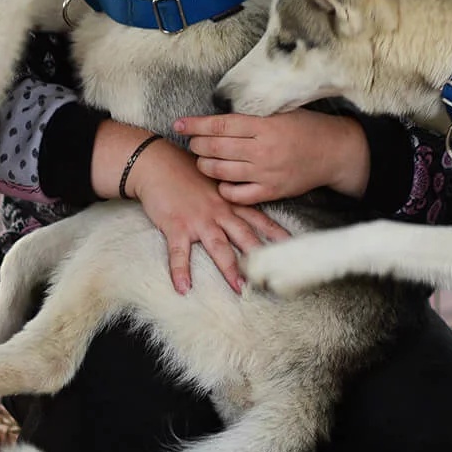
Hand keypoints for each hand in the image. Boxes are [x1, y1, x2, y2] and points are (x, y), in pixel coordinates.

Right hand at [127, 139, 290, 293]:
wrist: (157, 162)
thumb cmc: (186, 173)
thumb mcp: (215, 183)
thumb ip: (231, 198)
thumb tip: (245, 212)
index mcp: (230, 203)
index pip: (259, 220)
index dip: (277, 235)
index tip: (294, 248)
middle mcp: (219, 212)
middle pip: (244, 236)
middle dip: (260, 257)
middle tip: (274, 275)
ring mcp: (198, 219)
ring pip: (218, 246)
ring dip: (229, 268)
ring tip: (239, 288)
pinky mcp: (176, 225)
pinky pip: (178, 252)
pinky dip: (180, 271)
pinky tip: (183, 288)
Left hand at [173, 110, 370, 203]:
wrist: (334, 152)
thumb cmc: (305, 127)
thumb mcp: (280, 112)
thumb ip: (251, 116)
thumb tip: (216, 117)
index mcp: (264, 125)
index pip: (220, 125)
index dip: (195, 125)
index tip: (179, 124)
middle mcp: (263, 150)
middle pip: (216, 148)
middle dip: (197, 145)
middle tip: (191, 143)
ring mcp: (267, 173)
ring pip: (222, 172)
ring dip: (205, 166)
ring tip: (202, 160)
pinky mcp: (272, 191)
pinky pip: (238, 195)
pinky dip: (224, 189)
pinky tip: (221, 182)